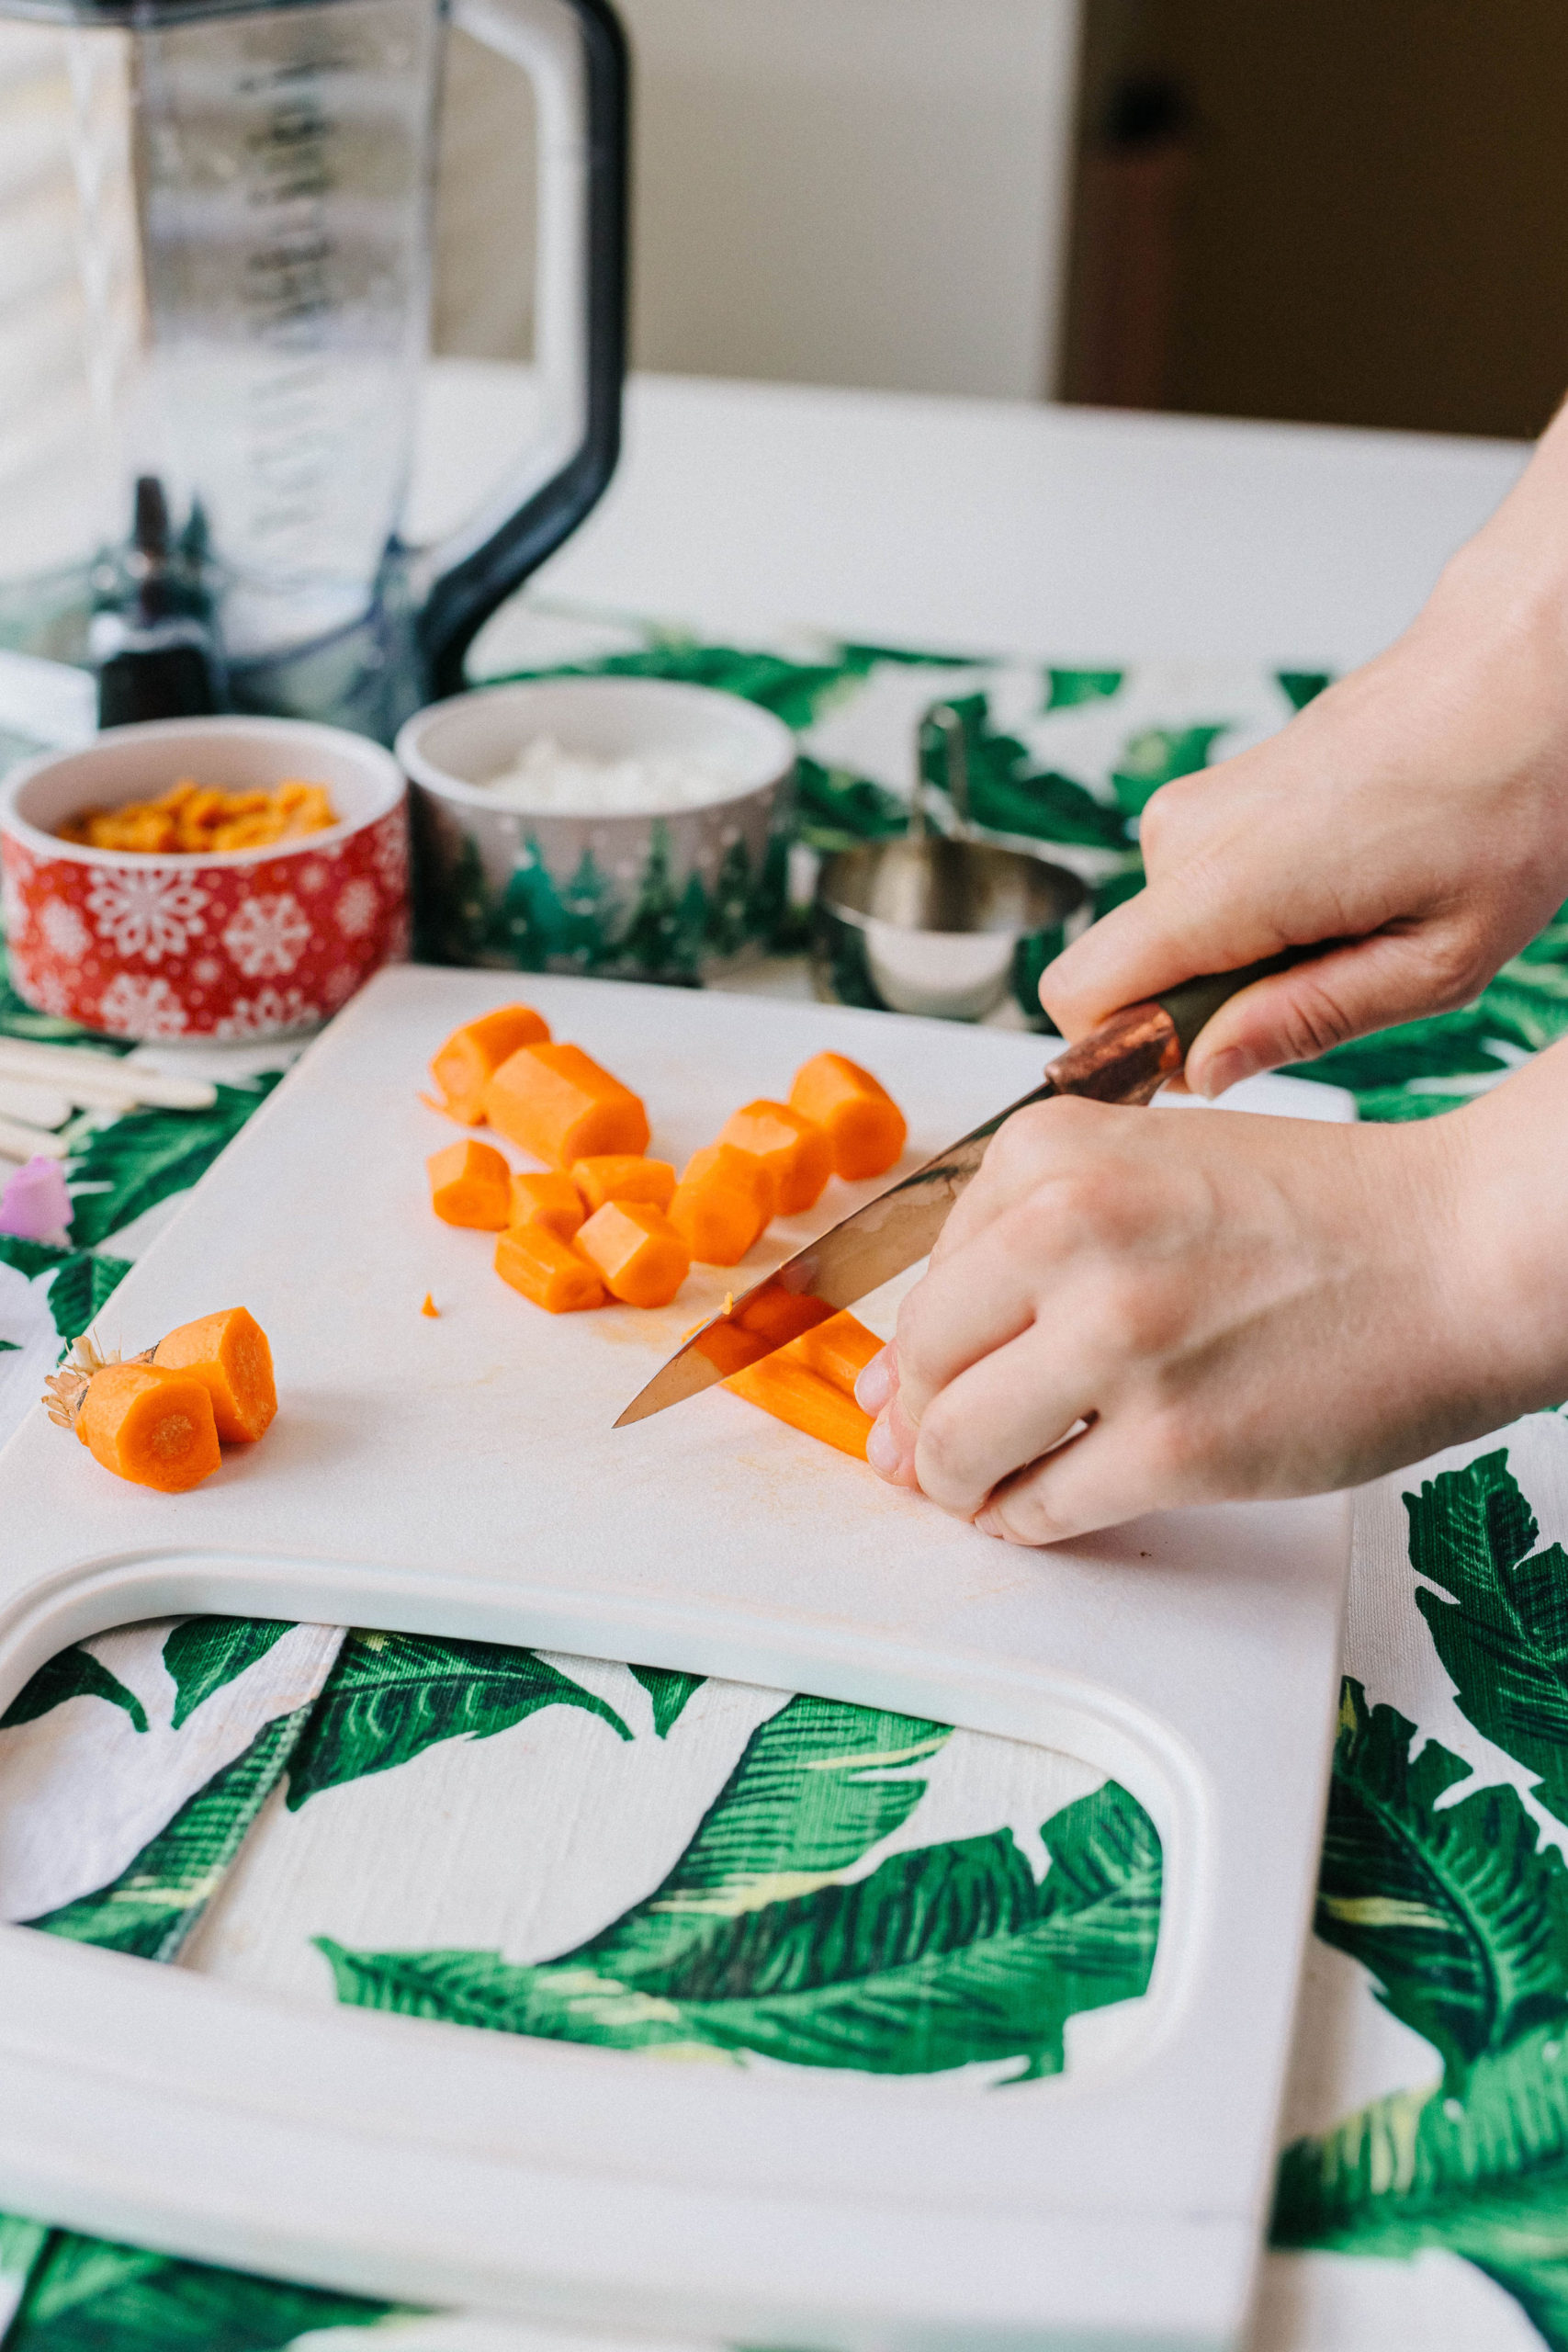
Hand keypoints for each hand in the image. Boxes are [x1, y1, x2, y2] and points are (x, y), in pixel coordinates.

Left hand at [853, 1053, 1567, 1545]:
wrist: (1461, 1253)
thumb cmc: (1323, 1215)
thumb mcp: (1151, 1173)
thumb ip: (1024, 1248)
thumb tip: (900, 1374)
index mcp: (1052, 1154)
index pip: (926, 1278)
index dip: (924, 1348)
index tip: (929, 1382)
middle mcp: (1069, 1233)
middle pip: (925, 1367)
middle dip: (922, 1426)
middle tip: (942, 1452)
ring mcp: (1118, 1343)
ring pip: (959, 1449)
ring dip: (958, 1486)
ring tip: (988, 1487)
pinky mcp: (1170, 1446)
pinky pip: (1040, 1509)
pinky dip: (1026, 1523)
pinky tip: (1047, 1508)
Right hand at [1041, 407, 1567, 1096]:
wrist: (1518, 676)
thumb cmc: (1504, 799)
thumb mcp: (1437, 960)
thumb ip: (1305, 1023)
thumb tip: (1201, 1071)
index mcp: (1231, 881)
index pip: (1080, 998)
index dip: (1126, 1055)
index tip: (1215, 1065)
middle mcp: (1184, 836)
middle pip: (1123, 981)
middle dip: (1205, 1013)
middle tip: (1330, 982)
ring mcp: (1188, 812)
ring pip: (1165, 945)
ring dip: (1244, 965)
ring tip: (1355, 924)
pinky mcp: (1206, 803)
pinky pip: (1193, 904)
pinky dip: (1256, 922)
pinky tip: (1342, 890)